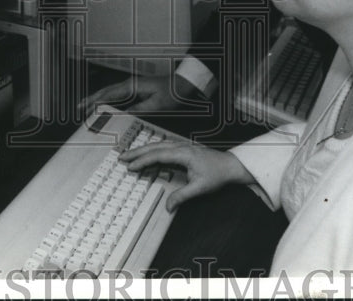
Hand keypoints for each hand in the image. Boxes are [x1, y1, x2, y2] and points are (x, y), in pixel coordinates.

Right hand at [79, 75, 192, 115]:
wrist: (182, 83)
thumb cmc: (172, 93)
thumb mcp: (156, 105)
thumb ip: (138, 110)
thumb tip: (122, 116)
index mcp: (131, 86)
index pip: (108, 95)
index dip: (94, 103)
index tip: (84, 109)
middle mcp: (129, 84)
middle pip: (105, 92)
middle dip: (91, 99)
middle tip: (79, 107)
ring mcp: (132, 86)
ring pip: (109, 93)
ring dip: (97, 99)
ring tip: (86, 107)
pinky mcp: (135, 89)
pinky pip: (117, 95)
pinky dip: (107, 100)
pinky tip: (104, 106)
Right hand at [119, 142, 254, 210]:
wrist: (230, 165)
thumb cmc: (217, 175)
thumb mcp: (200, 188)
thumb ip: (182, 196)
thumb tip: (167, 207)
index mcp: (183, 154)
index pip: (158, 156)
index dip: (143, 161)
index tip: (130, 167)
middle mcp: (181, 147)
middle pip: (155, 147)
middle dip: (137, 152)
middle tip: (122, 157)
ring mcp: (182, 146)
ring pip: (158, 145)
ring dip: (143, 149)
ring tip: (130, 155)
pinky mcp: (184, 149)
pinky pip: (164, 147)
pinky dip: (152, 149)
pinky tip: (148, 153)